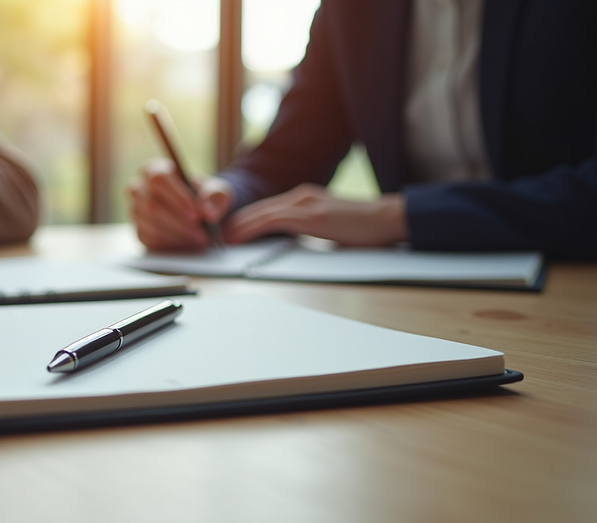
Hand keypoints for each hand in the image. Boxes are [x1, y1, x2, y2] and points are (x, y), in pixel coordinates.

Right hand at [127, 158, 233, 250]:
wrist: (199, 212)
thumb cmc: (204, 195)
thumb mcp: (216, 190)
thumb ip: (215, 197)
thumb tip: (207, 213)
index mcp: (155, 170)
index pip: (158, 179)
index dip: (177, 197)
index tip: (197, 213)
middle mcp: (139, 189)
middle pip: (152, 205)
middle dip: (179, 221)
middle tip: (202, 233)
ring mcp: (136, 211)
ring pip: (151, 225)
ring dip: (178, 234)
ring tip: (200, 239)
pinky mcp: (140, 231)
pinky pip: (151, 240)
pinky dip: (172, 244)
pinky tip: (189, 243)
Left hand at [222, 183, 407, 245]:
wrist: (389, 220)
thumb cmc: (364, 230)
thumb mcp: (329, 229)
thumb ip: (308, 232)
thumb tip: (289, 246)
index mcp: (306, 199)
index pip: (266, 209)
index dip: (244, 220)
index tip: (226, 232)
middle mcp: (302, 196)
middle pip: (258, 208)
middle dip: (233, 222)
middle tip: (213, 236)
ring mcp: (306, 204)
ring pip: (260, 213)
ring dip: (236, 227)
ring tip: (218, 239)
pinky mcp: (311, 216)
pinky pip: (272, 221)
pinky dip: (250, 229)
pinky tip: (237, 238)